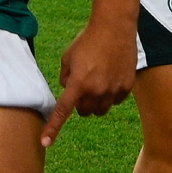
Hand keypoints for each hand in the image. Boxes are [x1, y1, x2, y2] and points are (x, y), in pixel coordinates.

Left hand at [42, 18, 137, 146]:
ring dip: (95, 102)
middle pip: (84, 112)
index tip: (45, 143)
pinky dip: (110, 95)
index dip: (53, 128)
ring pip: (100, 110)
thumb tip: (68, 89)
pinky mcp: (127, 89)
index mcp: (78, 84)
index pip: (63, 111)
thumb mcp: (68, 57)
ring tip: (96, 81)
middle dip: (79, 104)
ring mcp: (113, 92)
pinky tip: (109, 77)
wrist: (114, 29)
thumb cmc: (87, 41)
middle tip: (80, 87)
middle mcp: (96, 92)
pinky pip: (115, 101)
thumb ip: (65, 76)